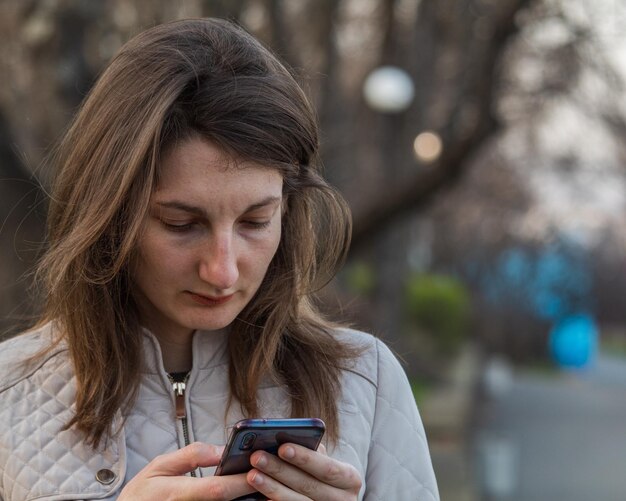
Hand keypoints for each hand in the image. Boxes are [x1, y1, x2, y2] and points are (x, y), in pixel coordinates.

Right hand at [118, 442, 256, 499]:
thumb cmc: (142, 496)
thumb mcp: (159, 467)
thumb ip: (191, 456)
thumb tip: (220, 449)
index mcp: (178, 494)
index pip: (217, 489)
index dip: (241, 481)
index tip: (259, 468)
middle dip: (251, 490)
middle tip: (268, 475)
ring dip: (245, 499)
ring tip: (261, 484)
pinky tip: (244, 495)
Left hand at [247, 443, 361, 499]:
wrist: (327, 499)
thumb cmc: (319, 472)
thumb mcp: (321, 461)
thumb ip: (311, 450)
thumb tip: (282, 439)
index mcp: (349, 478)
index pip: (327, 468)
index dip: (305, 458)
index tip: (282, 447)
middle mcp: (344, 500)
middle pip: (308, 486)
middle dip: (280, 470)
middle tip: (257, 457)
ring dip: (272, 488)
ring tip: (252, 475)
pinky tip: (259, 497)